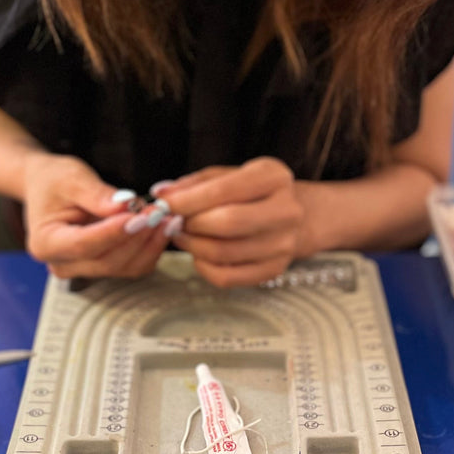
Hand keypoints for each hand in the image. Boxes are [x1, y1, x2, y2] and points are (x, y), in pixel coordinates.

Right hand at [19, 154, 169, 278]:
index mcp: (46, 243)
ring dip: (150, 243)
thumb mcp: (71, 178)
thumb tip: (127, 205)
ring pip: (124, 267)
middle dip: (138, 237)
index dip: (114, 233)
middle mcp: (62, 264)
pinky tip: (162, 227)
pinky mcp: (102, 268)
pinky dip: (151, 248)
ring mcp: (83, 270)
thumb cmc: (54, 181)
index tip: (139, 215)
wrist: (49, 187)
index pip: (84, 244)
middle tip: (158, 211)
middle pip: (108, 261)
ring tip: (164, 216)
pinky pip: (132, 266)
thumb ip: (97, 194)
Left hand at [159, 158, 318, 287]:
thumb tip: (162, 194)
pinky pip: (226, 277)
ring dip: (192, 246)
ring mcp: (283, 245)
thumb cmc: (251, 193)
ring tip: (184, 235)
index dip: (188, 199)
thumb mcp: (229, 176)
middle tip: (175, 222)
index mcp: (274, 177)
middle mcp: (286, 211)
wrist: (291, 216)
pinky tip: (200, 254)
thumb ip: (195, 184)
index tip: (164, 203)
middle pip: (227, 223)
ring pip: (222, 253)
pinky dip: (203, 267)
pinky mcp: (274, 270)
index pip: (225, 190)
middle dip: (191, 224)